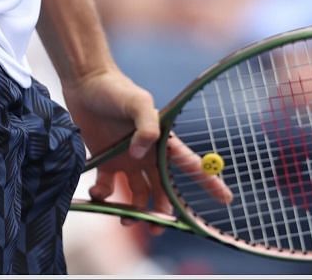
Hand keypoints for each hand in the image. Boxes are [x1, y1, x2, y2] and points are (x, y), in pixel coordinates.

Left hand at [67, 69, 233, 221]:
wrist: (85, 82)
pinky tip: (98, 193)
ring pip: (137, 194)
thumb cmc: (116, 89)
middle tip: (157, 229)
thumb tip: (140, 156)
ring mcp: (126, 159)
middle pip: (162, 190)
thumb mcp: (137, 101)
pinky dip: (104, 195)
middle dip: (163, 213)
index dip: (210, 182)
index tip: (226, 199)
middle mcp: (147, 154)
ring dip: (133, 211)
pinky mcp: (104, 160)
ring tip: (126, 221)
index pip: (192, 164)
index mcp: (162, 141)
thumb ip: (146, 127)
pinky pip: (108, 187)